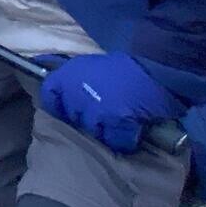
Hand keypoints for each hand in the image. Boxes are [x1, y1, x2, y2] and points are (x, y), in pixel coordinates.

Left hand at [40, 52, 183, 153]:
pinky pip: (113, 140)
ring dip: (104, 130)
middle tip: (103, 115)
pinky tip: (131, 131)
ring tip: (118, 122)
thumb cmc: (126, 66)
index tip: (66, 112)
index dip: (57, 106)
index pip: (48, 96)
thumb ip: (77, 82)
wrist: (157, 66)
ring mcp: (92, 110)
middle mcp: (74, 93)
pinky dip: (122, 139)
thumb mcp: (92, 66)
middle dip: (85, 119)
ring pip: (91, 131)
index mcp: (67, 75)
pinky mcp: (112, 122)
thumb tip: (69, 100)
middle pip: (72, 117)